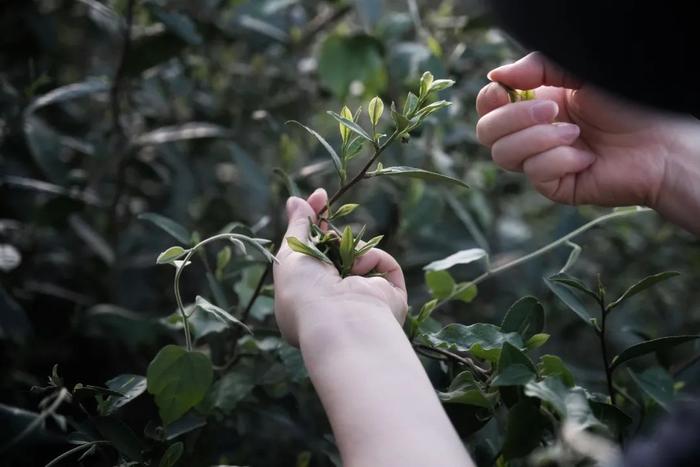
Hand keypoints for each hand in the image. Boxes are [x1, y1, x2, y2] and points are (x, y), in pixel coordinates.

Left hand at [273, 188, 407, 346]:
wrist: (338, 320)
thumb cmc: (304, 292)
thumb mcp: (291, 254)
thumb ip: (297, 226)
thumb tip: (295, 200)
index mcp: (308, 299)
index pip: (313, 255)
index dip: (315, 224)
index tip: (320, 196)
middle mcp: (337, 302)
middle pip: (339, 252)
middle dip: (335, 231)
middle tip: (328, 215)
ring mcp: (365, 301)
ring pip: (363, 256)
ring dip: (353, 248)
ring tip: (344, 259)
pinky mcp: (390, 299)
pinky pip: (386, 266)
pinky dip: (376, 258)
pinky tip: (361, 266)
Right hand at [475, 52, 698, 212]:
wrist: (658, 143)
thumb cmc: (625, 106)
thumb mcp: (578, 74)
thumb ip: (539, 67)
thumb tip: (496, 76)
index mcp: (531, 107)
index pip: (488, 107)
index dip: (490, 99)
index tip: (506, 90)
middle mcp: (529, 136)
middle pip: (486, 133)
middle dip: (514, 118)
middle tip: (552, 109)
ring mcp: (538, 163)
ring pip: (504, 155)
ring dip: (539, 139)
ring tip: (576, 133)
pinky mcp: (551, 186)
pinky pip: (535, 173)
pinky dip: (561, 160)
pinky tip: (587, 158)